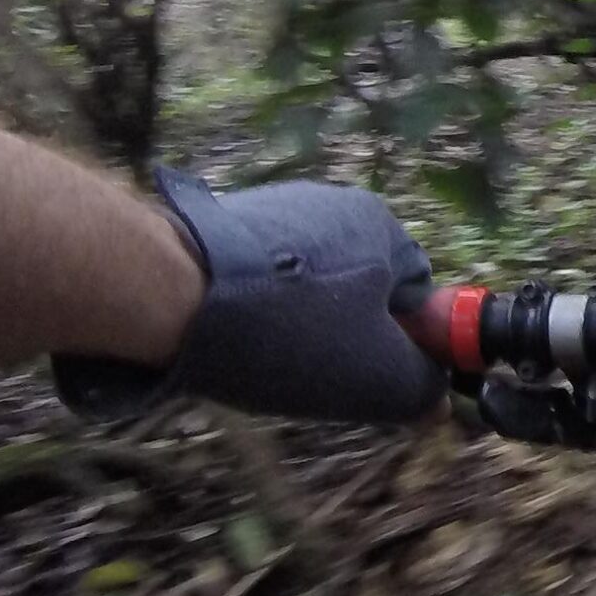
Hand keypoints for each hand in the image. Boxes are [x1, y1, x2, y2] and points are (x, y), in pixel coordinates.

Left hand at [53, 169, 447, 423]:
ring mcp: (274, 206)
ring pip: (306, 285)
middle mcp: (333, 203)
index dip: (399, 342)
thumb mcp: (378, 379)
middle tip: (313, 372)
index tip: (366, 372)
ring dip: (294, 323)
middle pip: (359, 288)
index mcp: (381, 226)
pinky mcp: (223, 221)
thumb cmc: (287, 332)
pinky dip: (252, 309)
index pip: (416, 293)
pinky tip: (229, 335)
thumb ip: (424, 386)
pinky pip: (260, 276)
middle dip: (342, 334)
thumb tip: (432, 393)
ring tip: (261, 356)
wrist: (164, 291)